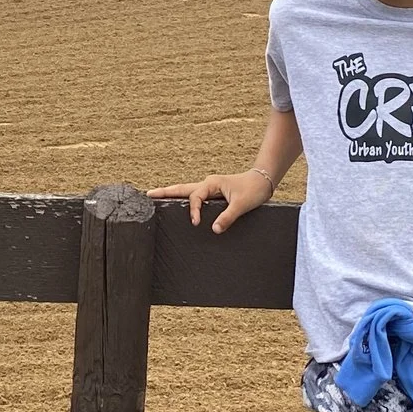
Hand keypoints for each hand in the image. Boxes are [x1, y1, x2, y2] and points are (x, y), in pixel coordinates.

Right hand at [147, 169, 274, 233]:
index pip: (195, 197)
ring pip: (186, 191)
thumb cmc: (254, 190)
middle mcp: (208, 184)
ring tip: (156, 197)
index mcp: (212, 184)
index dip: (193, 210)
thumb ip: (228, 217)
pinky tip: (177, 204)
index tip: (196, 223)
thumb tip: (214, 230)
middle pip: (182, 188)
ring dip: (172, 194)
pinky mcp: (213, 193)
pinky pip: (194, 196)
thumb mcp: (242, 205)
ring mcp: (209, 188)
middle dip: (165, 192)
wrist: (263, 181)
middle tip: (148, 194)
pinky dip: (183, 199)